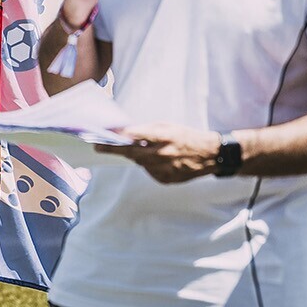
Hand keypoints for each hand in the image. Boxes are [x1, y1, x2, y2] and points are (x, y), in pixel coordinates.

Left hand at [95, 122, 223, 182]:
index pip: (134, 137)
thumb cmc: (187, 136)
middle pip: (131, 153)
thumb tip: (126, 132)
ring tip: (144, 150)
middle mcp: (162, 154)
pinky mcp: (165, 180)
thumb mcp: (168, 126)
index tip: (101, 136)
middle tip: (98, 146)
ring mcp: (164, 169)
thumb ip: (148, 130)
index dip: (117, 137)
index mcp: (164, 137)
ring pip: (139, 163)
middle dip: (114, 149)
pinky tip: (159, 160)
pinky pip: (149, 171)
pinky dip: (149, 165)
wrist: (209, 155)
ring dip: (136, 156)